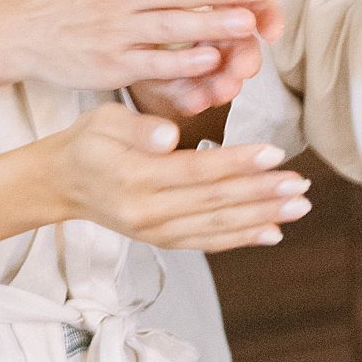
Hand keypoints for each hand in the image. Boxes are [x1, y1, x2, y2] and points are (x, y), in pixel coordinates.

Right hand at [53, 103, 310, 252]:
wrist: (60, 184)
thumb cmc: (86, 142)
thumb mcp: (103, 119)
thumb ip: (138, 127)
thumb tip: (170, 134)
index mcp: (135, 176)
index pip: (197, 170)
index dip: (238, 163)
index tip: (275, 153)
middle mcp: (148, 212)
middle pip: (215, 202)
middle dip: (263, 193)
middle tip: (300, 183)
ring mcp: (155, 232)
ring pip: (217, 225)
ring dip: (262, 216)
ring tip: (299, 206)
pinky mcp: (161, 241)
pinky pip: (207, 242)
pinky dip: (241, 238)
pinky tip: (272, 232)